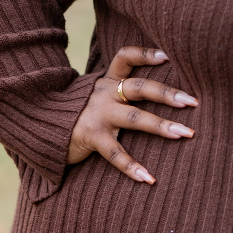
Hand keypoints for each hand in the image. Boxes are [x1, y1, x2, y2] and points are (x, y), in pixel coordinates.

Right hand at [65, 45, 195, 186]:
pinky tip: (148, 178)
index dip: (145, 54)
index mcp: (107, 80)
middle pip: (140, 88)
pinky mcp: (91, 137)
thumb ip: (119, 90)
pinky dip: (132, 166)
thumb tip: (156, 90)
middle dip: (168, 94)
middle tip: (192, 102)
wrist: (40, 124)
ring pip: (134, 118)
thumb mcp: (97, 94)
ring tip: (185, 134)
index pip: (125, 58)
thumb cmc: (78, 111)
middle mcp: (104, 94)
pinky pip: (115, 153)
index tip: (168, 55)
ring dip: (161, 126)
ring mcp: (98, 115)